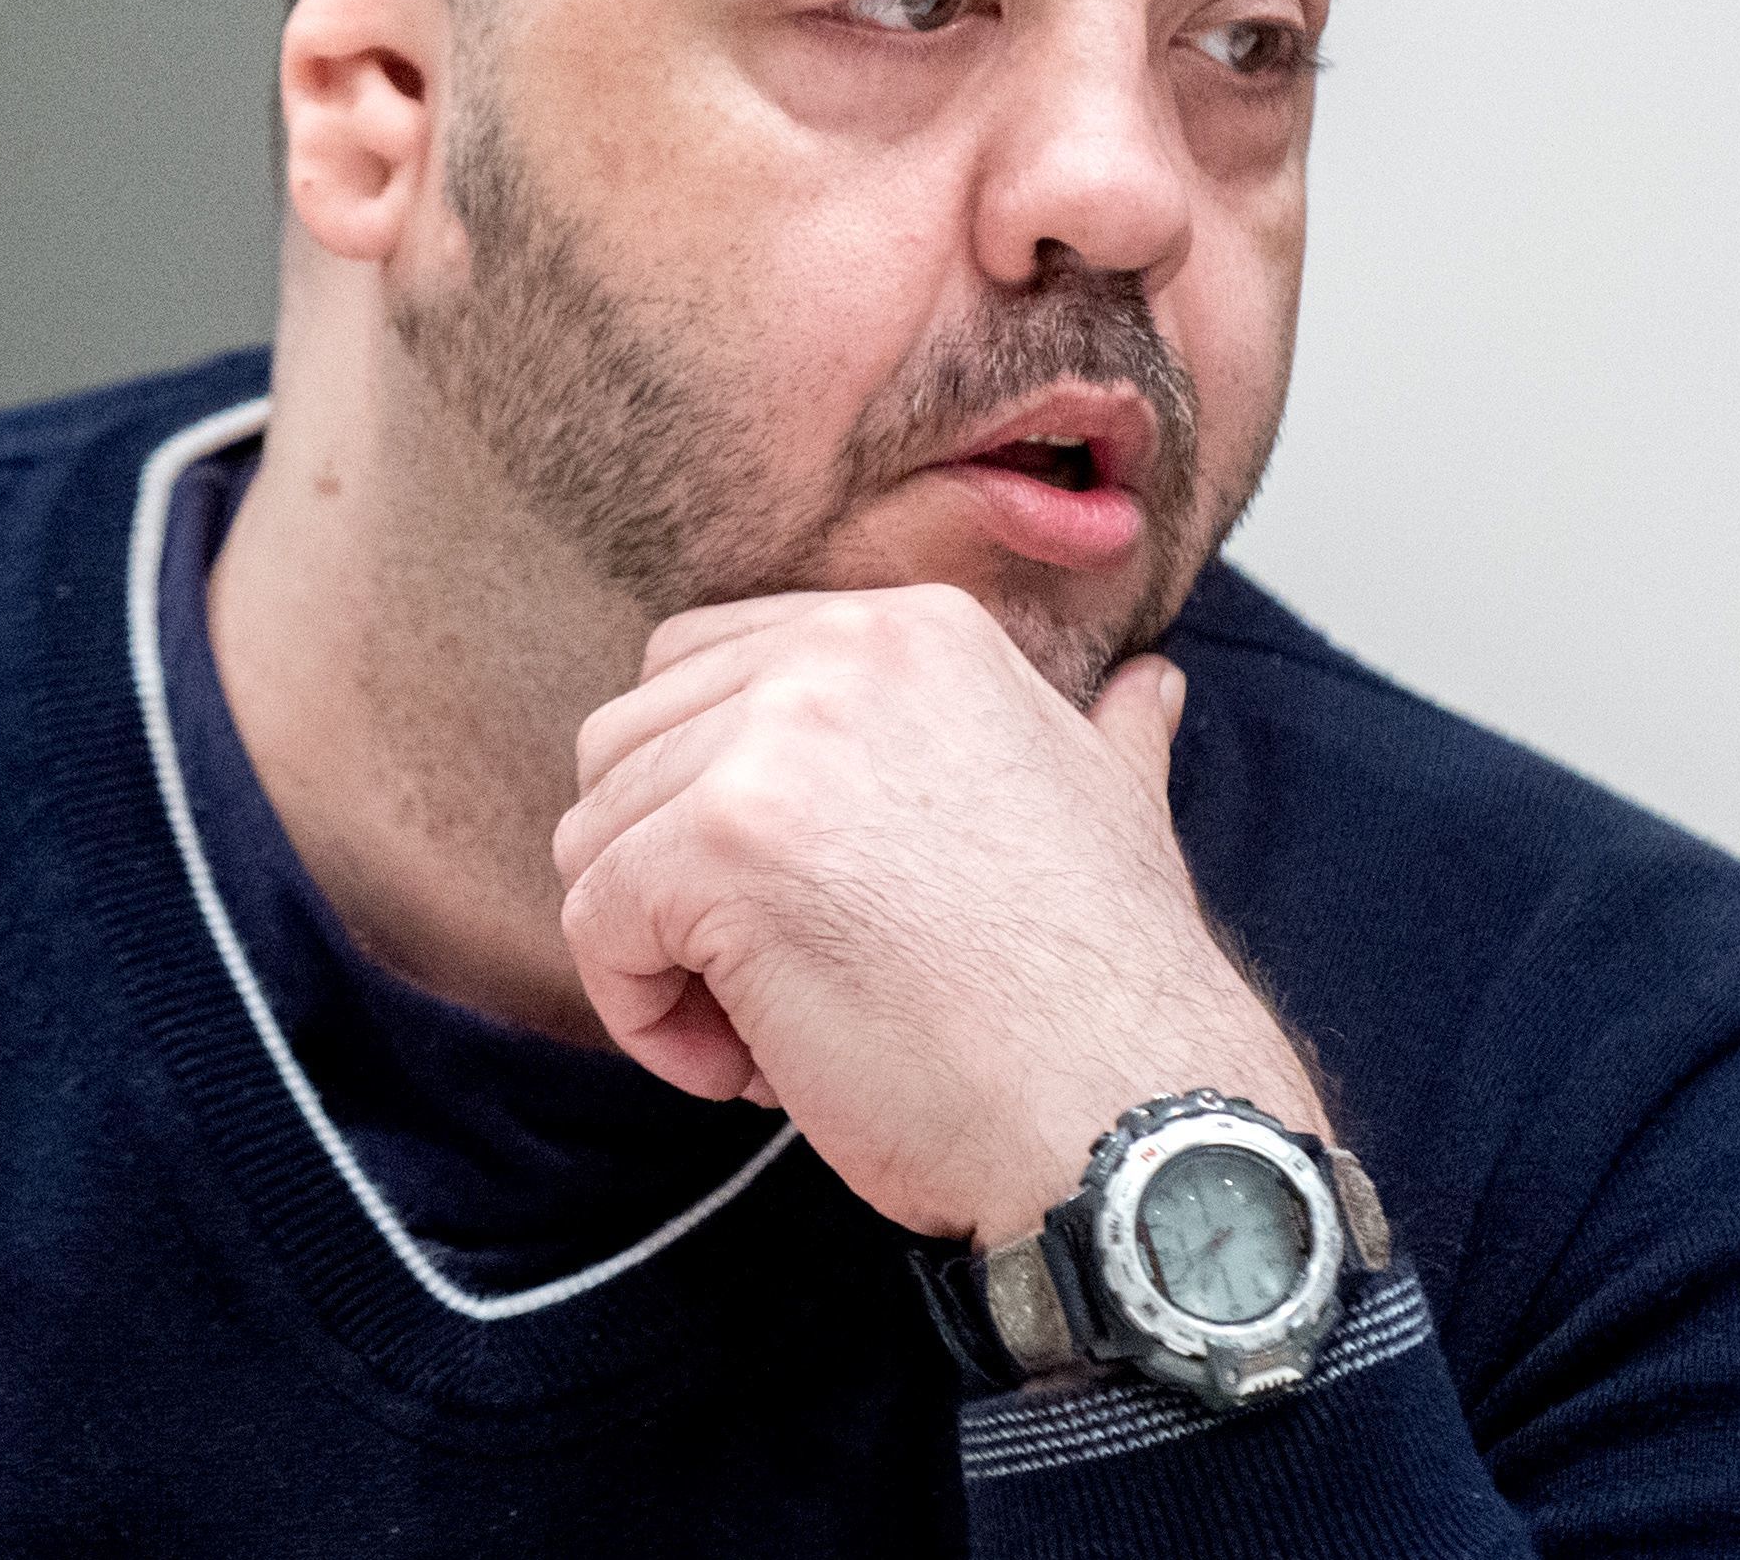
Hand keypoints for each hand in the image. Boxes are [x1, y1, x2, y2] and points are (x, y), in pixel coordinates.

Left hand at [551, 583, 1327, 1245]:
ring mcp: (774, 743)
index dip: (710, 798)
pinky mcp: (718, 847)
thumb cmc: (1106, 993)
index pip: (706, 666)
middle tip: (776, 977)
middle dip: (663, 872)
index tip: (795, 903)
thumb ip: (1102, 731)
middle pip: (628, 741)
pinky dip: (644, 1016)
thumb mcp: (1114, 805)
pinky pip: (593, 920)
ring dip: (656, 952)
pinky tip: (749, 1070)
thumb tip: (1145, 690)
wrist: (1126, 1112)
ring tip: (774, 1032)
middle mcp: (840, 651)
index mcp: (917, 628)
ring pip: (597, 834)